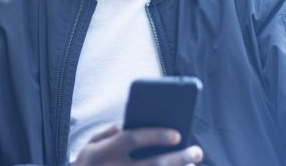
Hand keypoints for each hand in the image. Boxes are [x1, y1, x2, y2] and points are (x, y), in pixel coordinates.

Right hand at [72, 124, 202, 165]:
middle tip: (196, 151)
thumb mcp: (89, 146)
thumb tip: (129, 124)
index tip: (177, 134)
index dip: (155, 135)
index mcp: (102, 152)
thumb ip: (108, 133)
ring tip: (191, 164)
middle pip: (152, 165)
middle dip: (178, 158)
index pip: (131, 139)